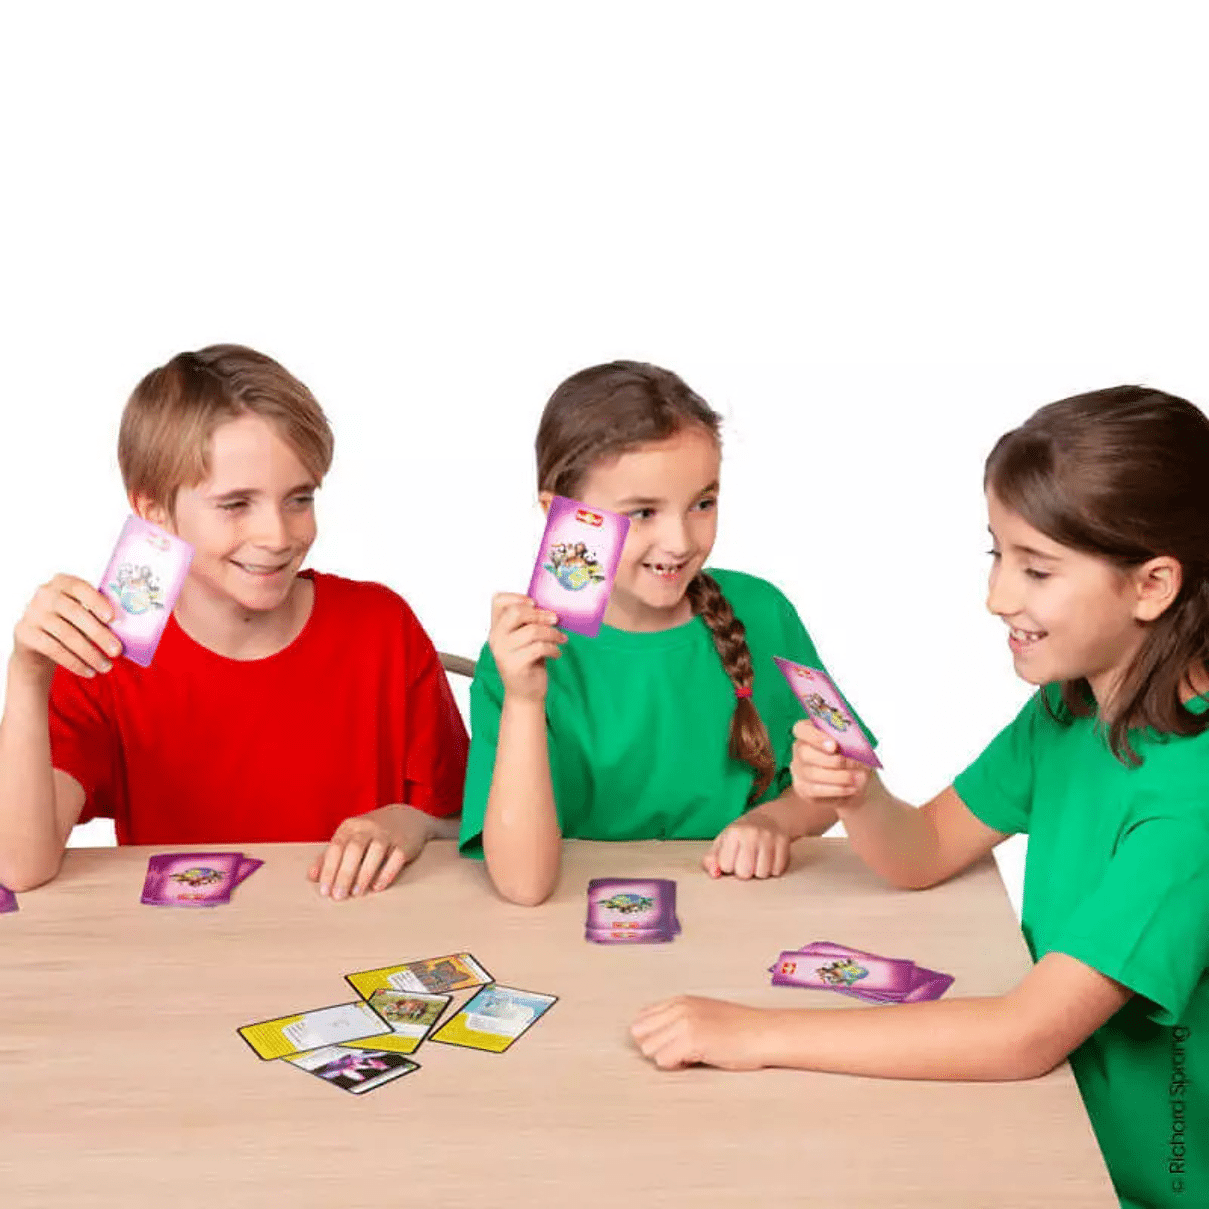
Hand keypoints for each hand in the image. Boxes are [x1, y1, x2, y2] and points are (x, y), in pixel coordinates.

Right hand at [12, 575, 122, 679]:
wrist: (37, 642)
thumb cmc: (70, 623)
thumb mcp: (82, 613)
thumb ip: (99, 615)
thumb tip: (129, 630)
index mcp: (63, 582)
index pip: (80, 587)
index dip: (97, 601)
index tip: (113, 618)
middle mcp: (45, 594)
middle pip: (75, 613)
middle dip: (99, 634)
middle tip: (117, 651)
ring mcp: (32, 612)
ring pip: (66, 634)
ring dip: (90, 654)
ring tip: (106, 667)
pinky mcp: (25, 632)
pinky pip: (54, 649)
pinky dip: (74, 662)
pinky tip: (89, 671)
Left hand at [307, 805, 432, 899]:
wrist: (406, 818)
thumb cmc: (371, 834)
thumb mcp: (349, 839)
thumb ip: (330, 856)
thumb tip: (312, 877)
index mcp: (351, 826)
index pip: (336, 847)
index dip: (329, 869)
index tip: (325, 890)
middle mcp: (368, 827)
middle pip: (354, 850)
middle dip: (344, 874)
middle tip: (338, 896)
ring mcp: (388, 834)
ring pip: (375, 852)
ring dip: (364, 874)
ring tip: (356, 893)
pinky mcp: (405, 843)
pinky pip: (396, 858)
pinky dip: (386, 873)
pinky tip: (377, 887)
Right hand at [488, 592, 565, 701]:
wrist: (524, 695)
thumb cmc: (527, 663)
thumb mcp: (525, 640)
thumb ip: (528, 623)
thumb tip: (549, 606)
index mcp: (497, 628)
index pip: (498, 601)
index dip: (516, 597)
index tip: (534, 603)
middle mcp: (496, 639)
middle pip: (516, 612)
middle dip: (540, 614)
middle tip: (555, 619)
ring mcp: (504, 652)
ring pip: (532, 631)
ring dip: (552, 633)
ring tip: (561, 639)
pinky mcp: (515, 665)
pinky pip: (539, 648)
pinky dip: (553, 649)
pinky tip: (557, 653)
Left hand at [631, 996, 769, 1070]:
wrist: (765, 1033)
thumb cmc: (741, 1028)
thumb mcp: (705, 1013)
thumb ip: (680, 1019)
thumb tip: (656, 1037)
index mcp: (681, 1000)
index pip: (642, 1017)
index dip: (653, 1035)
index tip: (669, 1043)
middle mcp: (679, 1008)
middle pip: (640, 1033)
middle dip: (655, 1046)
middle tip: (678, 1051)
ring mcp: (684, 1023)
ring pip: (649, 1049)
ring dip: (666, 1057)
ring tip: (690, 1055)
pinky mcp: (691, 1040)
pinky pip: (664, 1061)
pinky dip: (676, 1066)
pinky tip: (695, 1060)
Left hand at [703, 815, 789, 878]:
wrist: (770, 818)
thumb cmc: (742, 834)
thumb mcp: (723, 842)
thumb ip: (711, 859)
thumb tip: (714, 874)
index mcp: (733, 832)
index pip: (725, 866)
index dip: (728, 865)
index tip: (732, 856)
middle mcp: (751, 833)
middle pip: (745, 873)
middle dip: (744, 871)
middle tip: (745, 859)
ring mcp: (769, 838)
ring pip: (762, 874)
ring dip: (759, 871)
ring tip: (758, 859)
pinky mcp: (784, 843)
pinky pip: (777, 871)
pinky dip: (773, 869)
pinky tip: (769, 858)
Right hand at [790, 719, 871, 804]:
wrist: (855, 782)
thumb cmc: (854, 759)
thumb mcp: (856, 748)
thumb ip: (850, 746)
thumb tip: (847, 755)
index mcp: (810, 732)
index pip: (801, 729)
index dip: (816, 736)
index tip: (834, 745)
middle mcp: (800, 749)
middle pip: (804, 752)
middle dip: (829, 759)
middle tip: (846, 763)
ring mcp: (799, 770)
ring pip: (811, 773)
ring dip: (836, 776)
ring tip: (853, 778)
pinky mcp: (803, 788)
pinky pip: (816, 789)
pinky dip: (836, 789)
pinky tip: (850, 788)